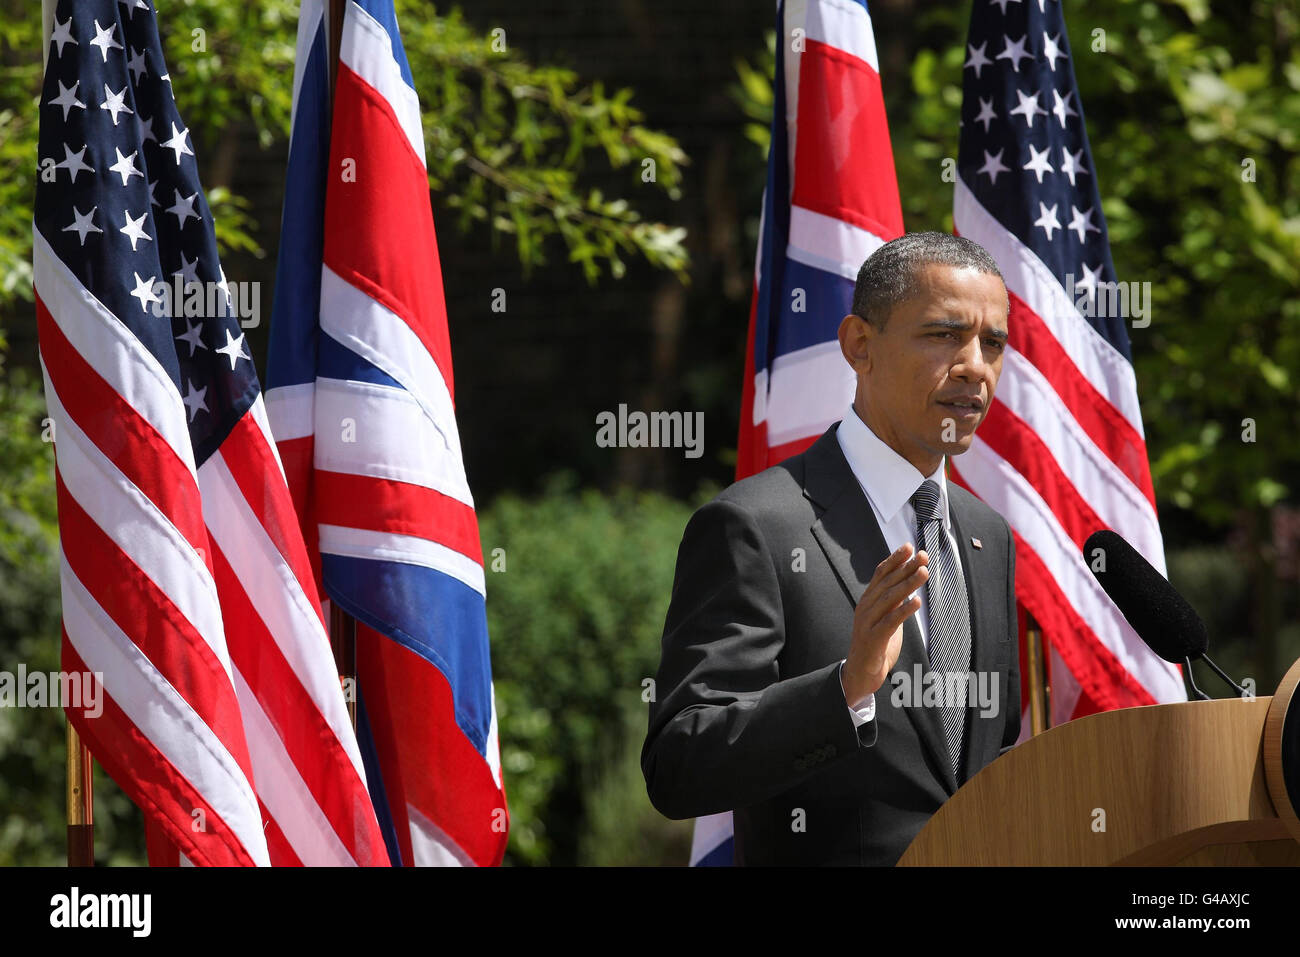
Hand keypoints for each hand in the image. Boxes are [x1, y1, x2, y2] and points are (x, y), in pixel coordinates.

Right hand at [841, 543, 927, 706]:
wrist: (861, 674)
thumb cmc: (876, 645)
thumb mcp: (885, 618)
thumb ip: (893, 602)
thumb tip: (909, 584)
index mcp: (868, 600)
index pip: (880, 574)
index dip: (895, 559)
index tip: (909, 546)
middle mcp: (865, 607)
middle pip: (887, 582)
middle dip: (906, 567)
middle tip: (923, 556)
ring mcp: (868, 622)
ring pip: (890, 599)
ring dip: (908, 584)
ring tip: (924, 572)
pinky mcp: (873, 639)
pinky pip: (890, 622)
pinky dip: (904, 611)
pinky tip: (917, 603)